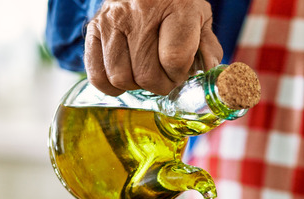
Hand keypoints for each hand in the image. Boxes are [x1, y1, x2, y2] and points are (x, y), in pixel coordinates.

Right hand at [84, 0, 222, 95]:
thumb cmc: (175, 4)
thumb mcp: (200, 17)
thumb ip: (208, 46)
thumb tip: (208, 72)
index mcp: (176, 6)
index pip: (174, 59)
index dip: (179, 75)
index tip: (180, 72)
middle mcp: (141, 12)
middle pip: (147, 74)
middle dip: (161, 84)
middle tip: (165, 76)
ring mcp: (113, 21)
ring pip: (121, 78)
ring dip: (136, 85)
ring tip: (144, 72)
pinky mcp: (94, 30)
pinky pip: (97, 75)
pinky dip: (111, 85)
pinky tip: (125, 75)